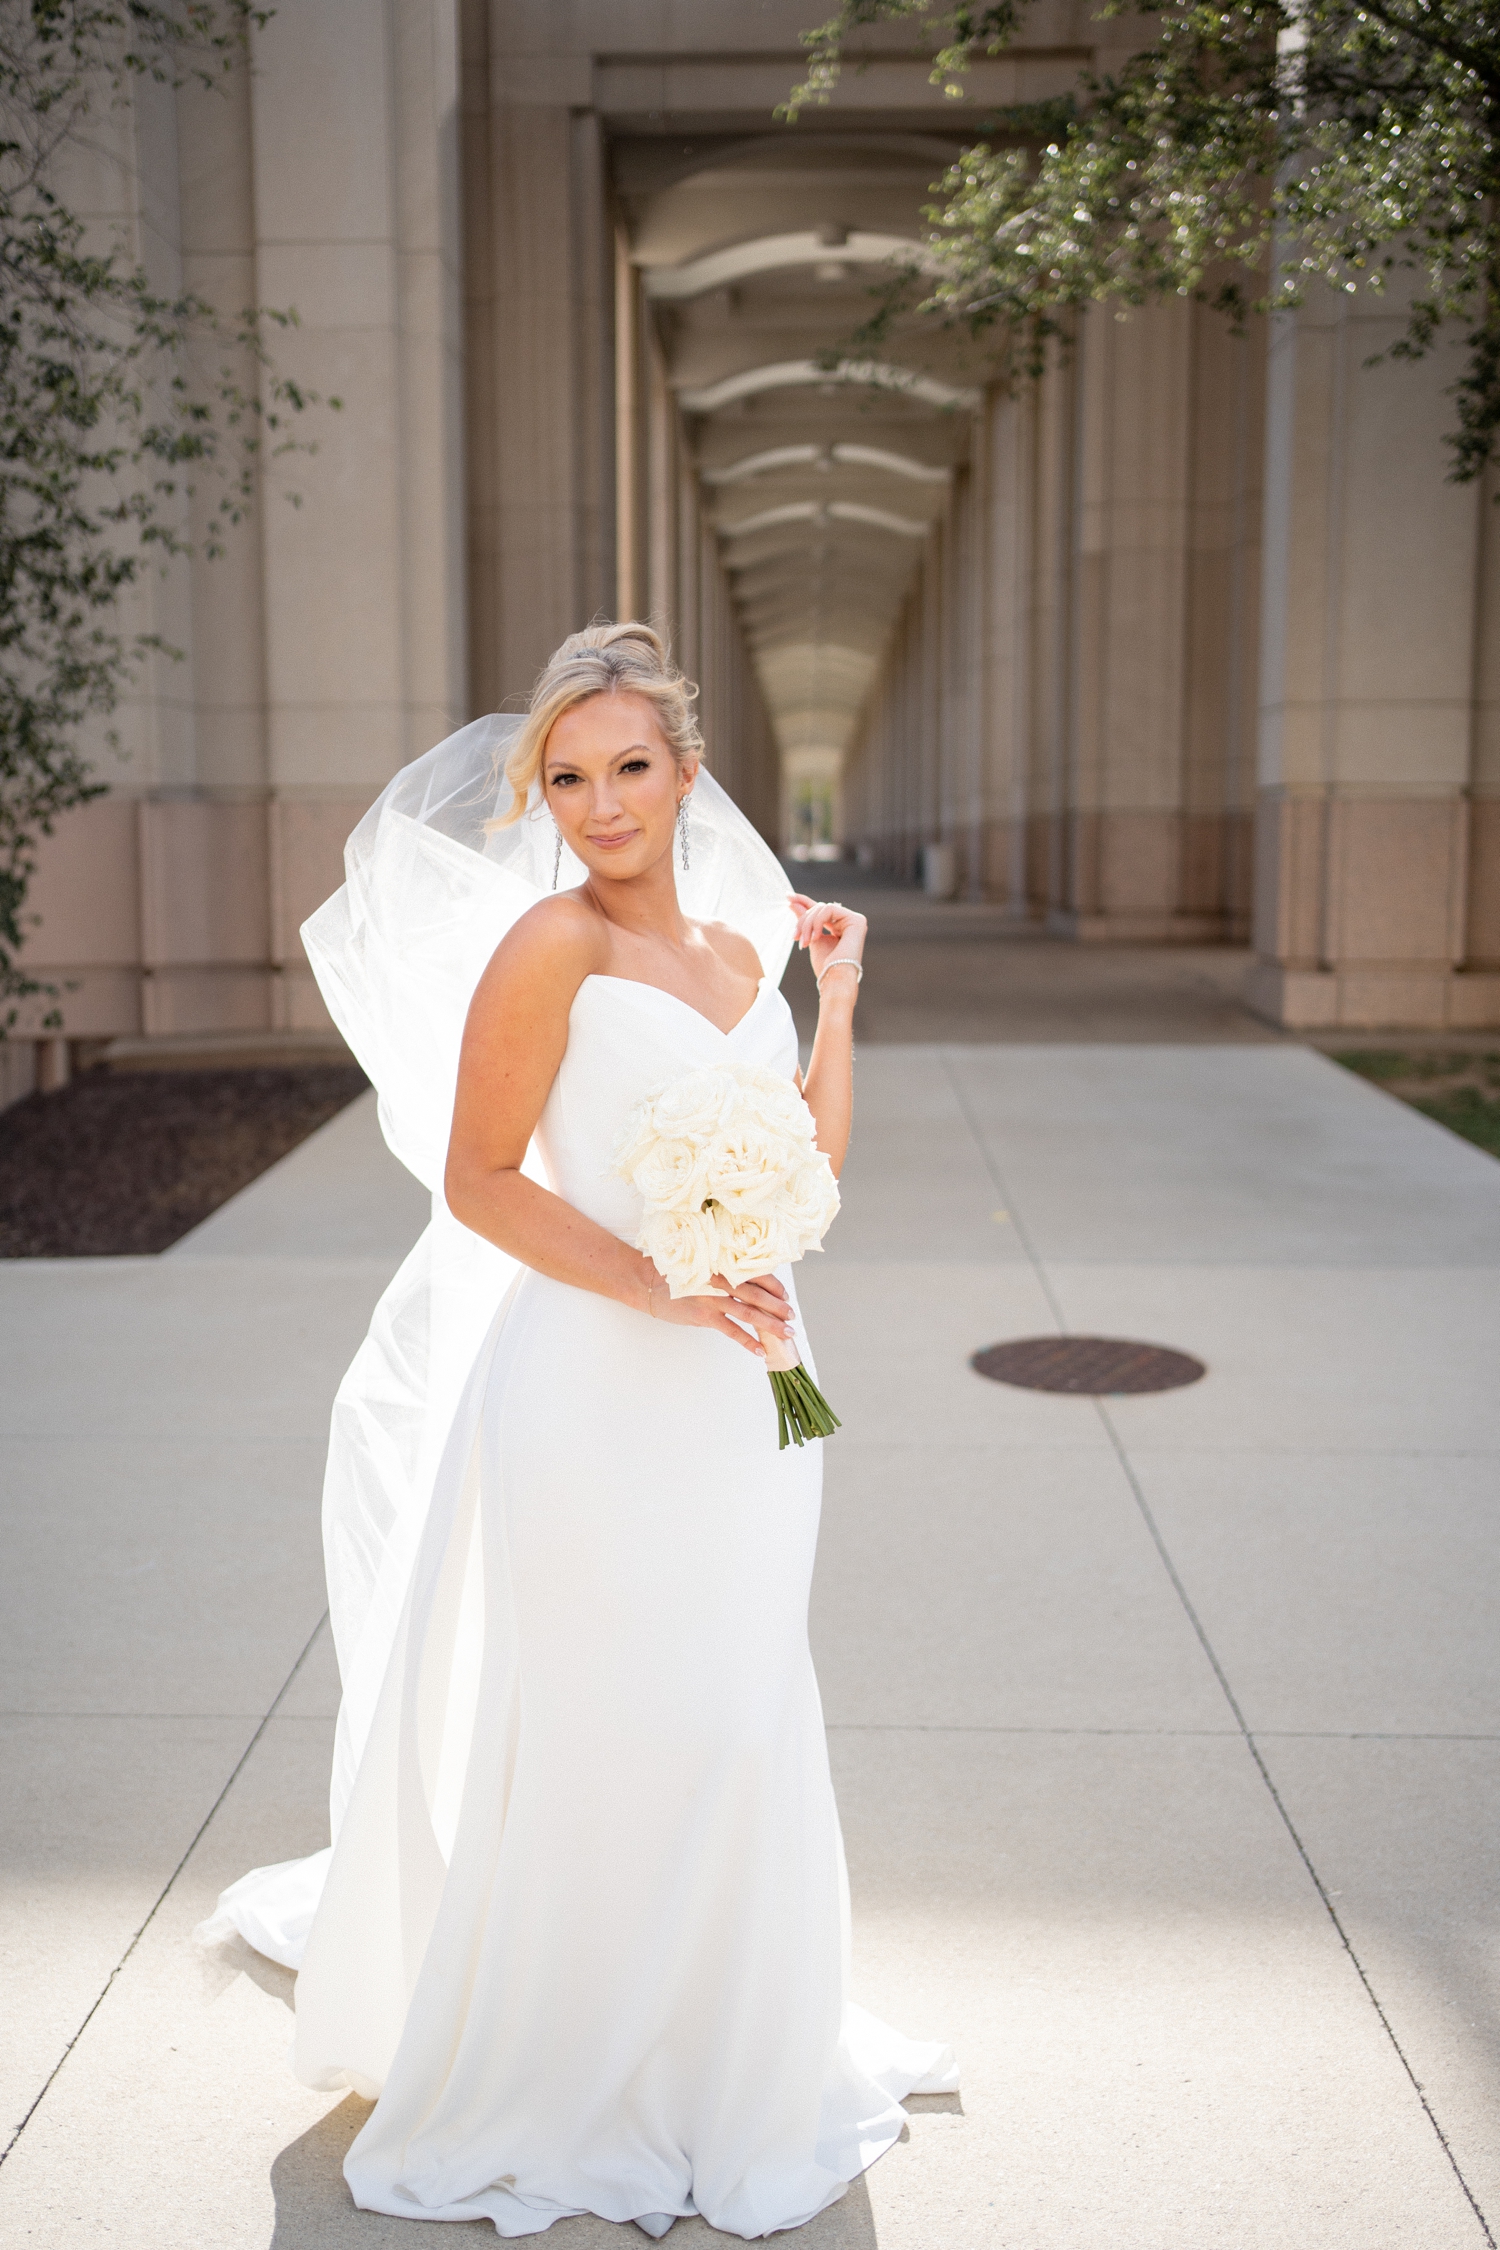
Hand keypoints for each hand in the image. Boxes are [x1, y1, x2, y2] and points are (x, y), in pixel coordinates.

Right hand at [647, 1264, 795, 1360]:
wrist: (645, 1282)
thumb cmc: (674, 1272)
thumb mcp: (701, 1264)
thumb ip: (722, 1271)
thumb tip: (747, 1284)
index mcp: (723, 1265)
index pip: (757, 1274)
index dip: (774, 1286)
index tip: (785, 1295)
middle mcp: (721, 1280)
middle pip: (759, 1295)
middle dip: (778, 1307)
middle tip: (793, 1317)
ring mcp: (713, 1298)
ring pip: (750, 1313)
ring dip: (771, 1325)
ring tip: (786, 1334)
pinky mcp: (704, 1316)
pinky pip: (731, 1331)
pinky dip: (747, 1341)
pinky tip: (760, 1351)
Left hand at [787, 894, 866, 993]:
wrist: (834, 980)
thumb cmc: (825, 966)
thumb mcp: (810, 937)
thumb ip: (804, 919)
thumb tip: (791, 902)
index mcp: (839, 927)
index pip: (820, 910)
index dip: (804, 901)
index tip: (788, 896)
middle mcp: (848, 922)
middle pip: (819, 908)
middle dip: (803, 921)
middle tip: (795, 938)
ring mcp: (854, 921)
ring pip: (823, 908)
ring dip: (808, 924)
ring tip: (804, 942)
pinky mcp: (857, 920)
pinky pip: (829, 909)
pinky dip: (818, 922)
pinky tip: (816, 937)